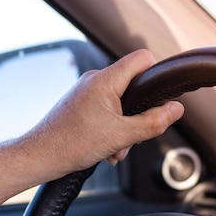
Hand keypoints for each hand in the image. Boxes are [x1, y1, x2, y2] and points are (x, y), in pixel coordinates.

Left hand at [28, 49, 184, 176]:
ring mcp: (85, 92)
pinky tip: (105, 148)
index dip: (156, 75)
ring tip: (115, 148)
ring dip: (124, 127)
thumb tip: (175, 110)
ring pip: (119, 103)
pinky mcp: (79, 104)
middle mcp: (94, 81)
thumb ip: (153, 122)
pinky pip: (105, 110)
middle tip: (132, 135)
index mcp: (105, 80)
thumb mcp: (122, 136)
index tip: (160, 97)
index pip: (142, 59)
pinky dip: (110, 129)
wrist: (39, 156)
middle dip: (138, 114)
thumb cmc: (70, 144)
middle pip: (133, 85)